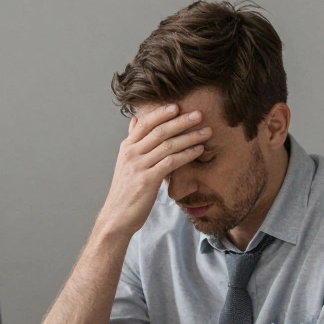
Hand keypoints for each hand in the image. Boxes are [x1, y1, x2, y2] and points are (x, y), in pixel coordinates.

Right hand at [95, 104, 211, 237]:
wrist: (117, 217)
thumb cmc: (126, 191)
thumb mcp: (126, 163)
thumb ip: (133, 141)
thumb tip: (135, 120)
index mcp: (127, 147)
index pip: (145, 123)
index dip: (162, 113)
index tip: (178, 106)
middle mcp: (131, 153)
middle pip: (159, 131)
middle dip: (181, 121)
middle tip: (199, 114)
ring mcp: (139, 166)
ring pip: (167, 145)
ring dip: (190, 137)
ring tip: (206, 132)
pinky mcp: (148, 180)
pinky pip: (171, 162)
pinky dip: (187, 154)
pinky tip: (199, 150)